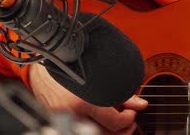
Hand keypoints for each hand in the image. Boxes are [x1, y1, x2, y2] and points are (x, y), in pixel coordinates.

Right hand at [29, 63, 147, 133]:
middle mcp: (73, 113)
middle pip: (105, 133)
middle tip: (128, 118)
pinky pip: (81, 128)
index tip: (132, 112)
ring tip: (115, 119)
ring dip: (109, 129)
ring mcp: (64, 118)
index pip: (116, 123)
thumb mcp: (103, 77)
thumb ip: (124, 95)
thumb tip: (142, 105)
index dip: (129, 119)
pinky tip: (100, 119)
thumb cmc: (76, 65)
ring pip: (94, 133)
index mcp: (84, 101)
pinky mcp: (57, 120)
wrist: (48, 61)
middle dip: (121, 129)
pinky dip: (94, 126)